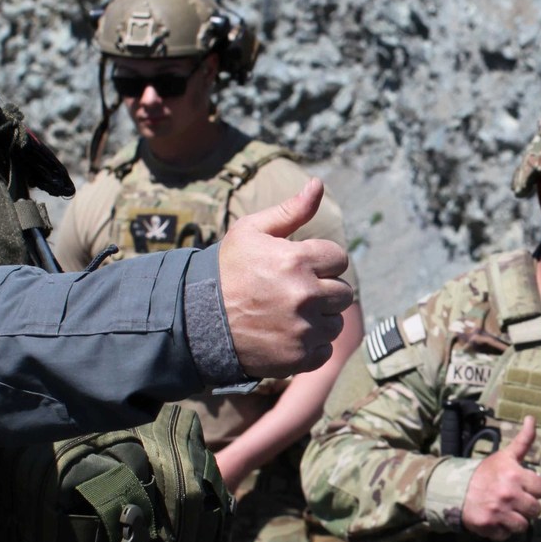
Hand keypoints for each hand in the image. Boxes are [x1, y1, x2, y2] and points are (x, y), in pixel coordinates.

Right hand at [216, 178, 353, 378]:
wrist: (197, 319)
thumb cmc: (227, 270)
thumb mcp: (251, 231)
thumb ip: (291, 210)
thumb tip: (318, 185)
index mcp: (297, 260)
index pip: (339, 258)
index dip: (320, 262)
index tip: (298, 267)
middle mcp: (305, 295)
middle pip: (343, 292)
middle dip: (323, 290)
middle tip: (293, 292)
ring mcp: (303, 329)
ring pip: (335, 322)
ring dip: (318, 319)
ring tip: (288, 314)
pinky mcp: (298, 356)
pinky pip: (324, 350)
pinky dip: (310, 345)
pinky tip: (286, 335)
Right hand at [460, 416, 540, 540]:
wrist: (454, 489)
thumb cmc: (485, 473)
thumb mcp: (505, 456)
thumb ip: (523, 440)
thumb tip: (532, 418)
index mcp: (515, 475)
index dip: (534, 489)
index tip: (524, 487)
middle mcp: (509, 494)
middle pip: (536, 510)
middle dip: (527, 506)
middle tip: (515, 501)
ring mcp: (499, 512)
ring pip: (523, 526)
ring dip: (517, 521)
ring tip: (507, 512)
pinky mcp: (489, 527)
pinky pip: (506, 536)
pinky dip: (502, 531)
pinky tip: (495, 520)